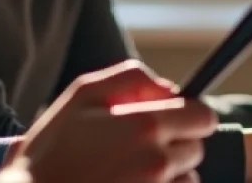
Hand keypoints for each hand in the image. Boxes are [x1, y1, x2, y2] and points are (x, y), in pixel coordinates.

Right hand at [8, 59, 217, 182]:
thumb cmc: (49, 152)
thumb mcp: (81, 96)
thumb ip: (131, 79)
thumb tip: (170, 88)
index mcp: (145, 126)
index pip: (202, 117)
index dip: (189, 116)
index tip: (171, 122)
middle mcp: (157, 161)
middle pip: (196, 148)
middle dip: (176, 145)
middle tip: (138, 150)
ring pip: (187, 178)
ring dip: (169, 175)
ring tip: (129, 174)